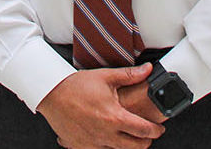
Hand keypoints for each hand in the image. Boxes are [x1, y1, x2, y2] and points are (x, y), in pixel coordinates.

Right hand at [35, 65, 163, 148]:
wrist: (51, 95)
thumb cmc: (76, 85)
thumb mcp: (105, 77)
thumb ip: (130, 75)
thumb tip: (149, 70)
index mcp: (115, 117)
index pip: (144, 131)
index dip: (156, 131)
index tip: (159, 128)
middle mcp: (106, 134)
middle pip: (136, 147)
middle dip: (145, 141)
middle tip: (147, 134)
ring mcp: (94, 143)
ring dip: (127, 144)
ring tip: (128, 134)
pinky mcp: (82, 147)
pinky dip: (109, 146)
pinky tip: (108, 136)